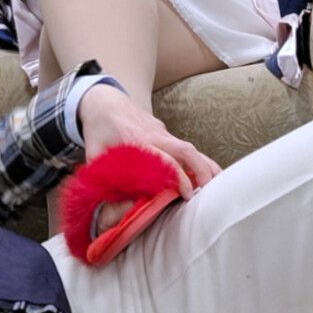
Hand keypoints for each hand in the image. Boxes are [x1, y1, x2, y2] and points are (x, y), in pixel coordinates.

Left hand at [75, 81, 222, 191]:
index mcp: (137, 142)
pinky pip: (185, 146)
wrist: (104, 99)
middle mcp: (155, 135)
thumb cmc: (98, 130)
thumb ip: (104, 181)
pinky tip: (206, 175)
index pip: (164, 159)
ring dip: (205, 165)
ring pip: (190, 147)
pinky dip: (198, 160)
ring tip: (218, 185)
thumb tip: (111, 213)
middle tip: (209, 192)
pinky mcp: (166, 132)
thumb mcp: (95, 155)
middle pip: (186, 150)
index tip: (187, 194)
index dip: (178, 177)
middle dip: (201, 170)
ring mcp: (163, 132)